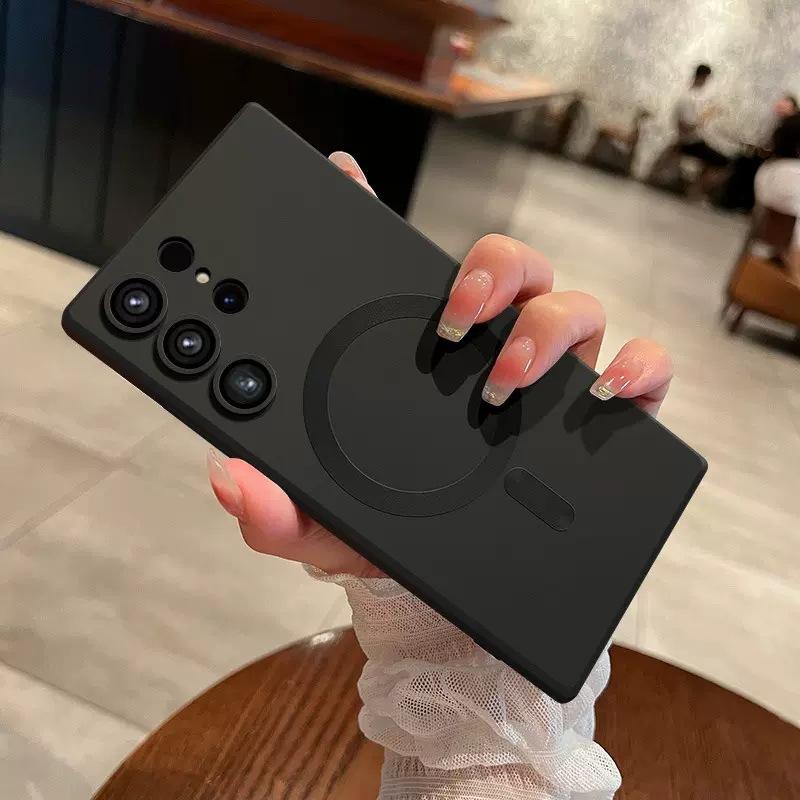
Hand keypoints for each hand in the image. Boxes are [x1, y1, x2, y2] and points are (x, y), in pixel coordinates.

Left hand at [207, 152, 672, 577]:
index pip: (399, 271)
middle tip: (453, 319)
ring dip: (545, 329)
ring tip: (507, 379)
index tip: (342, 174)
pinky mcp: (600, 414)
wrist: (446, 593)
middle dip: (486, 272)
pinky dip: (636, 370)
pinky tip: (608, 395)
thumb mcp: (323, 527)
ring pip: (570, 305)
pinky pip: (640, 369)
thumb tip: (233, 479)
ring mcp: (547, 374)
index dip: (372, 211)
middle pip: (504, 268)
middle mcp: (487, 347)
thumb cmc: (383, 539)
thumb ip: (273, 510)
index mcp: (414, 356)